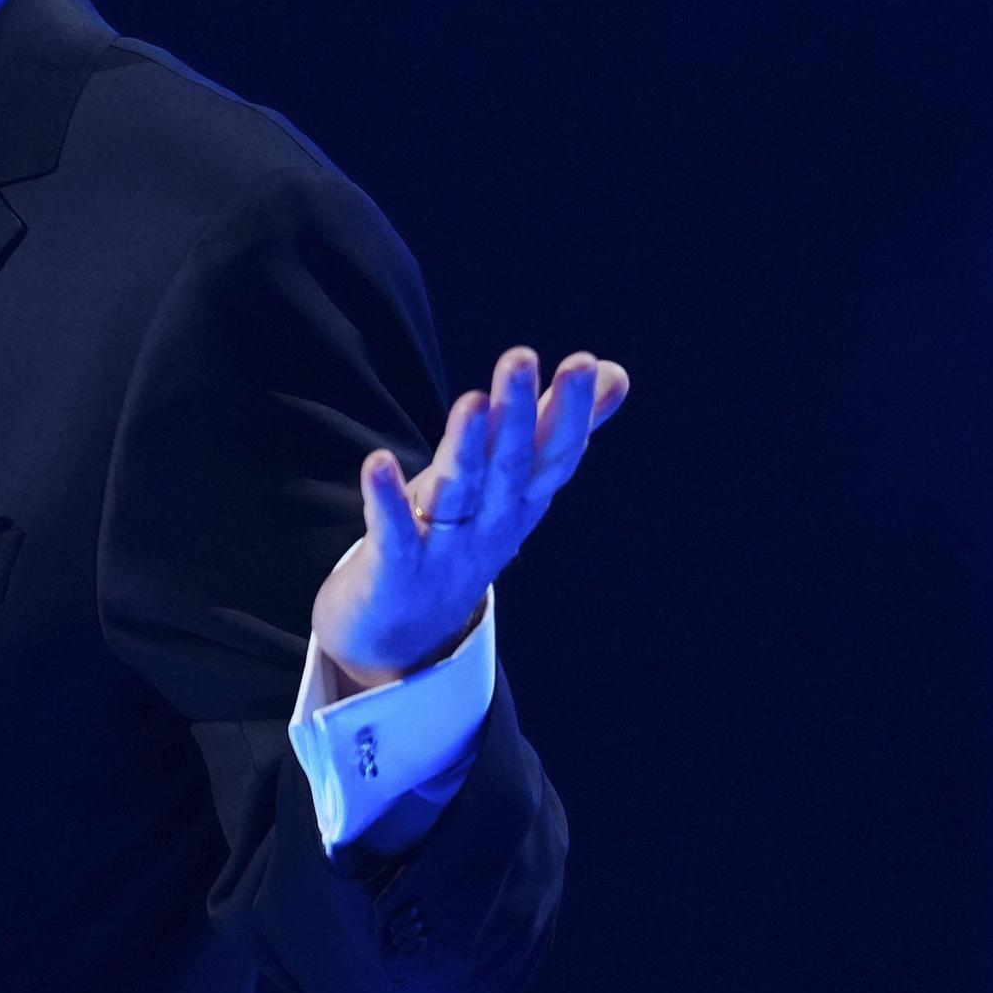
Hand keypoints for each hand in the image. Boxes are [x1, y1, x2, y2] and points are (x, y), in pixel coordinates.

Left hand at [311, 347, 629, 689]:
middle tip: (522, 357)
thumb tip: (616, 372)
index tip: (587, 363)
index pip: (554, 454)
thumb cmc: (462, 538)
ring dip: (466, 446)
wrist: (402, 635)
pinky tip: (376, 462)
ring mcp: (447, 548)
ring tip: (472, 399)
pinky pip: (395, 532)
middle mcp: (492, 523)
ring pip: (461, 492)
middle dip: (517, 412)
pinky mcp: (397, 568)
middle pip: (509, 465)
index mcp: (521, 501)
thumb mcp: (512, 484)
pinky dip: (387, 500)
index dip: (571, 411)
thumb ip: (556, 427)